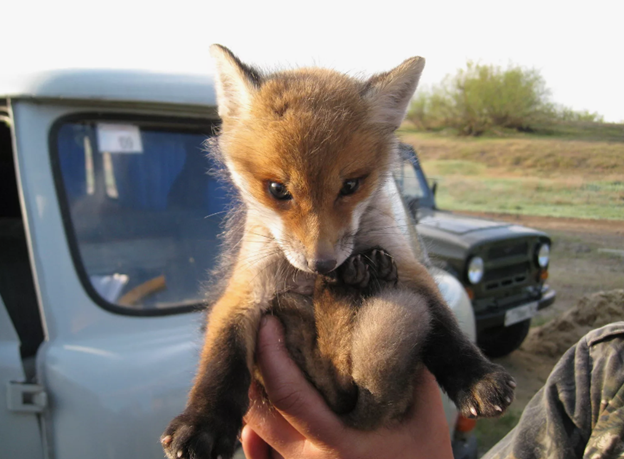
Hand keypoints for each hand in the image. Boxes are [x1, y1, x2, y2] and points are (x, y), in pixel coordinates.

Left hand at [242, 316, 453, 458]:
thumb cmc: (425, 454)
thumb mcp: (424, 409)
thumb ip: (404, 367)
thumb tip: (382, 318)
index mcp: (339, 443)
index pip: (287, 394)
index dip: (271, 353)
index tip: (269, 322)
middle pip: (259, 413)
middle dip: (254, 370)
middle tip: (263, 335)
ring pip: (257, 432)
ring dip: (255, 395)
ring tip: (265, 362)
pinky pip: (263, 452)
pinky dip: (257, 428)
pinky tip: (264, 402)